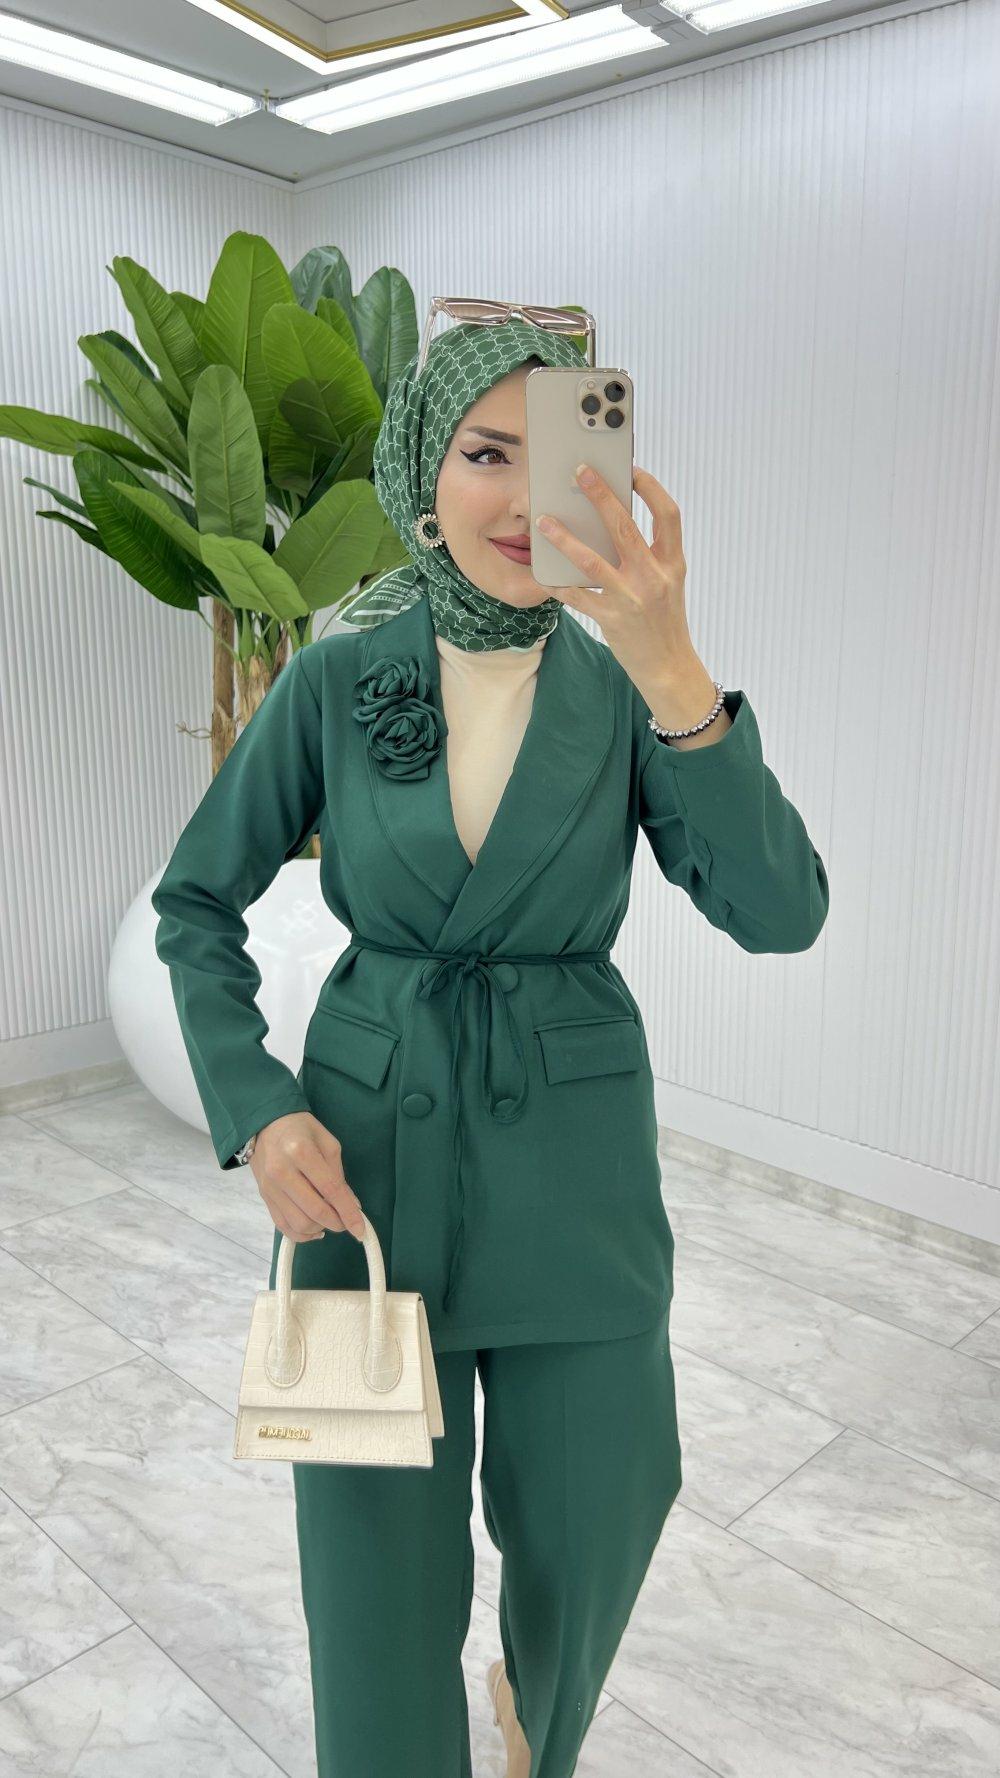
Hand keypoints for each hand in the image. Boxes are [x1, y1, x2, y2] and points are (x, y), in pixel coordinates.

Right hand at [251, 1111, 366, 1243]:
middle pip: (314, 1211)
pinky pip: (283, 1226)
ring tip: (329, 1220)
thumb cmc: (301, 1130)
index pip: (330, 1189)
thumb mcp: (328, 1143)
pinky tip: (315, 1229)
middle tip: (346, 1221)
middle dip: (337, 1223)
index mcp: (301, 1152)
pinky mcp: (264, 1197)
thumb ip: (339, 1174)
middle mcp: (282, 1172)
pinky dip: (302, 1234)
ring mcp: (270, 1187)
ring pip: (299, 1224)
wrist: (265, 1125)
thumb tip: (351, 1205)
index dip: (348, 1212)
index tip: (360, 1229)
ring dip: (320, 1228)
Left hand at [534, 464, 698, 689]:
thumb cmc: (664, 620)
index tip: (631, 469)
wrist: (669, 667)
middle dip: (601, 495)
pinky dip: (558, 583)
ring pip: (592, 560)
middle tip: (580, 472)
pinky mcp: (611, 619)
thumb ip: (649, 554)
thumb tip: (614, 521)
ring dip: (565, 538)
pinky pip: (577, 596)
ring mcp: (631, 598)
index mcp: (673, 563)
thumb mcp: (668, 582)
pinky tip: (544, 572)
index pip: (668, 514)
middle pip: (625, 526)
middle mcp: (654, 577)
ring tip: (544, 521)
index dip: (651, 488)